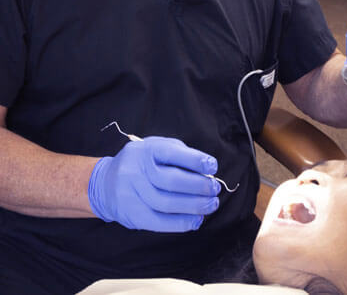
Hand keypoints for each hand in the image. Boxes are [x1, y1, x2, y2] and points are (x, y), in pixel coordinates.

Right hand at [88, 136, 220, 231]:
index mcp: (145, 150)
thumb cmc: (142, 164)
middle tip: (214, 189)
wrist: (105, 184)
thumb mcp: (156, 149)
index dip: (195, 160)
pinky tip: (196, 220)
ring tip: (210, 205)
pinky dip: (181, 223)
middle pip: (171, 181)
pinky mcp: (131, 215)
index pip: (172, 153)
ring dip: (194, 206)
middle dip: (198, 186)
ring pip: (167, 203)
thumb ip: (180, 155)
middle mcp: (136, 170)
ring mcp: (131, 194)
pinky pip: (159, 222)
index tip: (212, 166)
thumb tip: (206, 171)